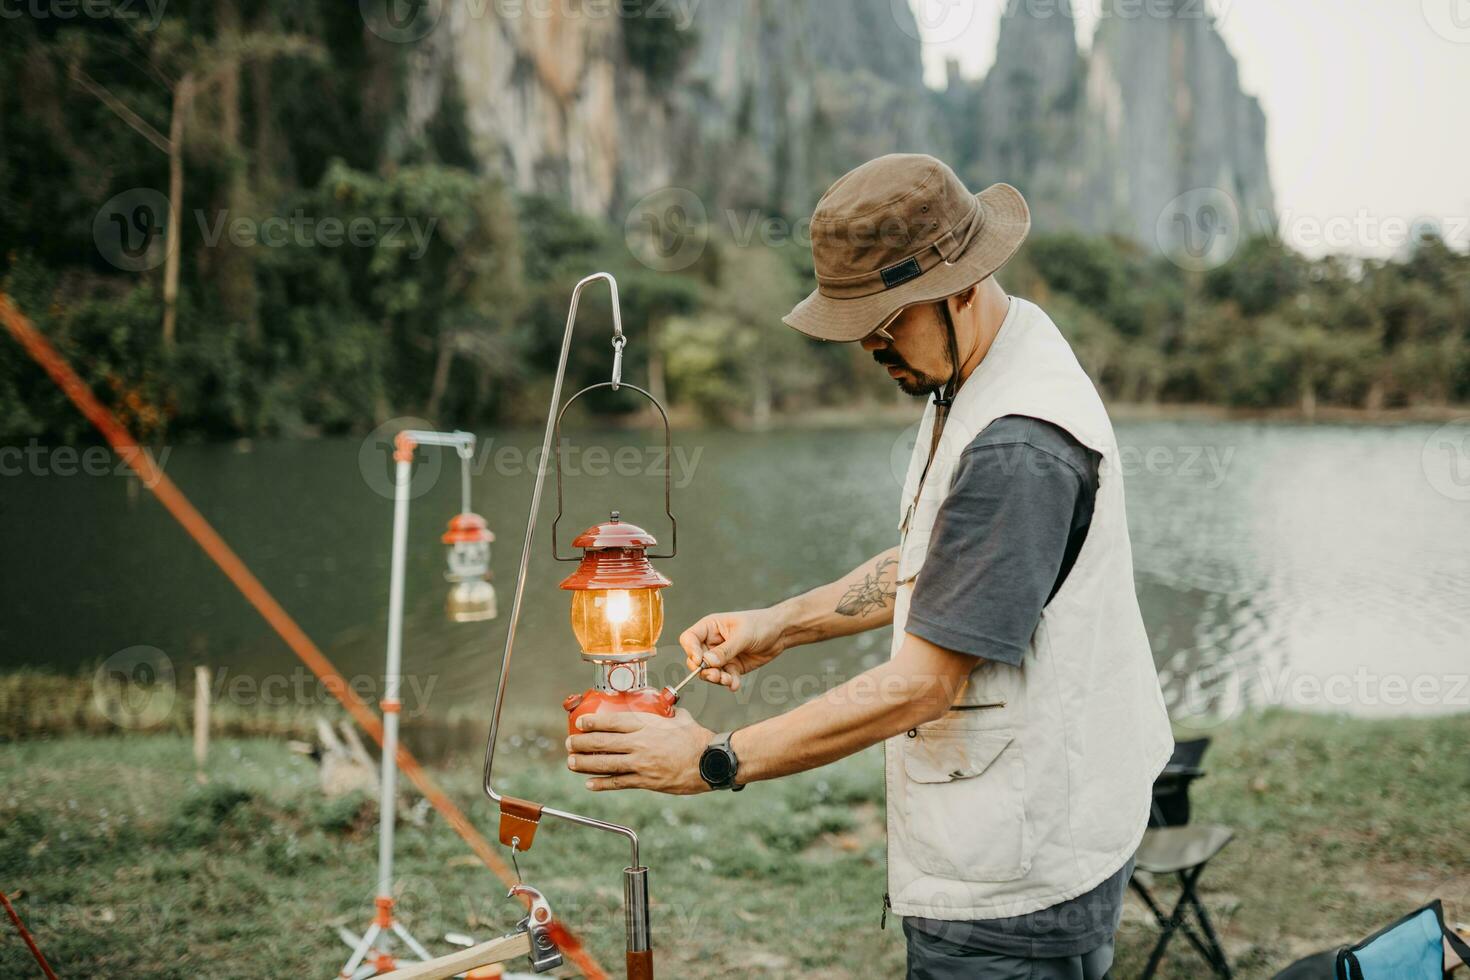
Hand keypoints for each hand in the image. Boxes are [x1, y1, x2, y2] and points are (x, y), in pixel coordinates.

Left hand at [566, 709, 712, 794]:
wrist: (710, 761)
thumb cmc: (697, 738)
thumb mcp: (681, 718)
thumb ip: (669, 713)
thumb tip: (667, 707)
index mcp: (647, 725)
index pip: (613, 722)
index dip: (593, 722)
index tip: (580, 723)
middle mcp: (640, 743)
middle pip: (604, 743)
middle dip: (582, 743)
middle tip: (570, 743)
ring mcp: (642, 764)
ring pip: (606, 764)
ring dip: (586, 764)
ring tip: (572, 763)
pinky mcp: (646, 781)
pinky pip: (619, 783)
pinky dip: (603, 784)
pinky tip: (590, 784)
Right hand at [678, 608, 785, 691]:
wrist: (780, 633)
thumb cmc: (761, 625)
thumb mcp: (743, 635)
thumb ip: (725, 650)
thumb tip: (706, 662)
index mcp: (710, 627)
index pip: (689, 639)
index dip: (690, 651)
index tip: (699, 661)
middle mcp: (712, 642)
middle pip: (696, 660)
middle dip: (704, 671)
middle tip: (716, 676)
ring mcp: (721, 656)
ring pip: (709, 672)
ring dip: (717, 679)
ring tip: (729, 680)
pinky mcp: (732, 667)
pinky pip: (725, 678)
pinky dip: (729, 683)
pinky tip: (735, 685)